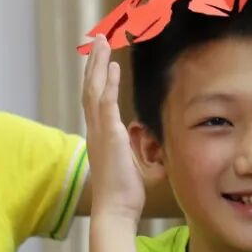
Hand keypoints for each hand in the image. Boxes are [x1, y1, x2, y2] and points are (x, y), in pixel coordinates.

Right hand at [83, 35, 144, 220]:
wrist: (115, 209)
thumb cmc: (127, 194)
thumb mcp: (141, 167)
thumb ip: (147, 153)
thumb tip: (160, 148)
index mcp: (101, 136)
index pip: (97, 101)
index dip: (99, 80)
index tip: (105, 62)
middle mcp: (96, 130)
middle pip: (90, 88)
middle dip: (94, 64)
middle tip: (97, 42)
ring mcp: (99, 131)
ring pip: (94, 89)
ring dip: (98, 65)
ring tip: (101, 43)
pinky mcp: (108, 135)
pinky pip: (105, 102)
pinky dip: (109, 83)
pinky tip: (114, 66)